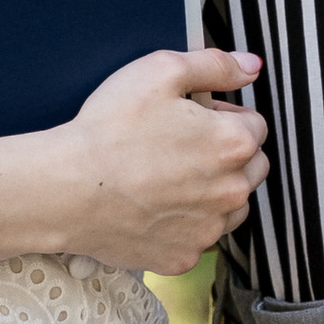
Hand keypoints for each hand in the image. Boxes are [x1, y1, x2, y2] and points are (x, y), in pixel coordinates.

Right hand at [46, 48, 269, 274]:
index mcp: (234, 144)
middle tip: (182, 146)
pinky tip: (155, 208)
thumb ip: (215, 65)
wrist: (67, 188)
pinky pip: (198, 239)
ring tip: (170, 178)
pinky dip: (185, 226)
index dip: (225, 116)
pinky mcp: (183, 257)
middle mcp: (232, 191)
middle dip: (228, 155)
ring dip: (214, 192)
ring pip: (231, 208)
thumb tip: (250, 65)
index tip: (194, 119)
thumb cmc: (109, 130)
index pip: (255, 126)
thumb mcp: (160, 71)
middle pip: (252, 168)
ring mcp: (209, 230)